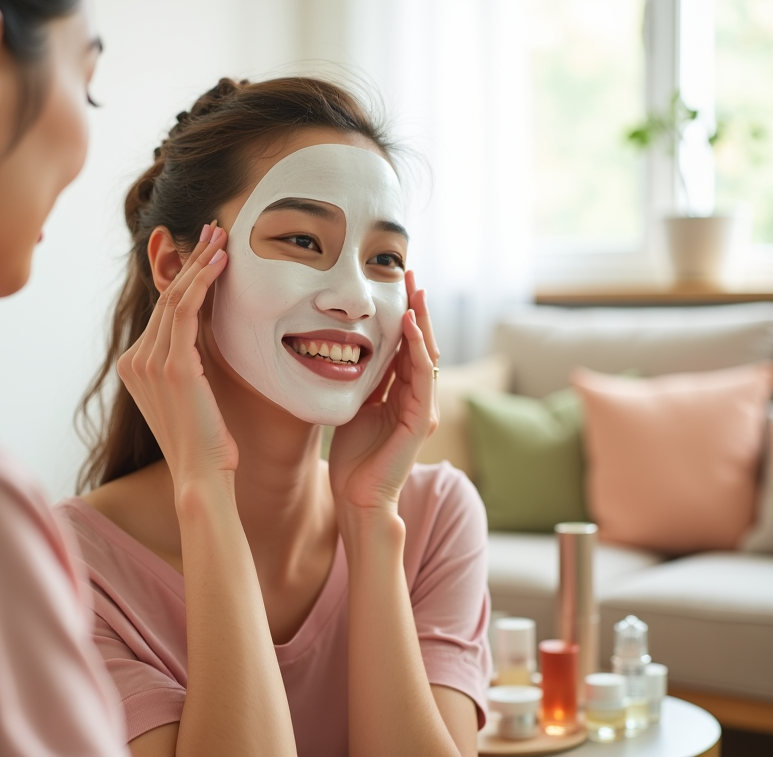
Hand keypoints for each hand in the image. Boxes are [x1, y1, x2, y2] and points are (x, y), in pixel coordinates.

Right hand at [116, 223, 235, 493]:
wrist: (202, 476)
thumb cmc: (205, 442)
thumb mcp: (192, 394)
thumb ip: (188, 362)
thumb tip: (205, 336)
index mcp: (135, 366)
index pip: (163, 310)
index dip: (185, 276)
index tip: (206, 251)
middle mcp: (135, 361)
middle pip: (167, 297)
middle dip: (192, 259)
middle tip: (215, 230)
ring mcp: (149, 362)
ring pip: (176, 297)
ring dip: (201, 262)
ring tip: (223, 238)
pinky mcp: (172, 366)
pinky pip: (186, 310)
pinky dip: (204, 281)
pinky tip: (222, 262)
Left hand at [328, 271, 438, 512]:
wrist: (359, 498)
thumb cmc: (354, 459)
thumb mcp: (355, 408)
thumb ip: (362, 384)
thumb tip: (345, 354)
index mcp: (402, 395)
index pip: (405, 346)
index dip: (403, 315)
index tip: (396, 284)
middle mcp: (418, 398)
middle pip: (421, 343)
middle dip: (417, 308)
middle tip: (410, 273)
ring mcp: (423, 408)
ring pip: (426, 354)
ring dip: (421, 320)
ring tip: (416, 289)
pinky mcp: (421, 419)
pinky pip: (422, 375)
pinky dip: (416, 348)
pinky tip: (410, 325)